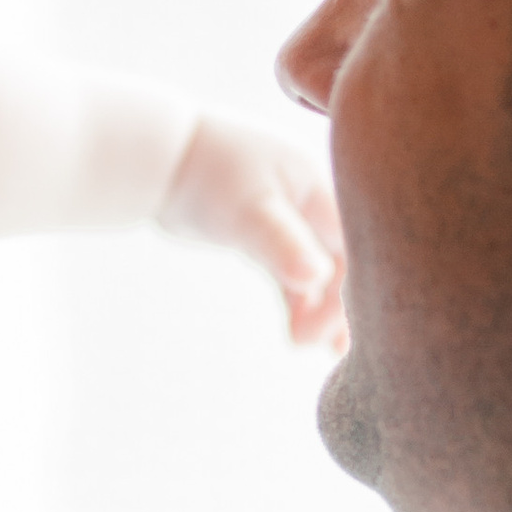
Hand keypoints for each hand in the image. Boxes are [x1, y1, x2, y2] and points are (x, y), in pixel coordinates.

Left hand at [160, 115, 345, 346]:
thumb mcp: (246, 212)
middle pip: (342, 259)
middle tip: (329, 348)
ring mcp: (289, 218)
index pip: (353, 244)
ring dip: (320, 309)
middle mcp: (311, 200)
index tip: (333, 330)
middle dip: (339, 304)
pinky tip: (300, 334)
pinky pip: (292, 274)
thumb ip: (282, 244)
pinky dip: (298, 302)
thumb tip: (315, 278)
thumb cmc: (205, 175)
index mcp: (319, 186)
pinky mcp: (265, 236)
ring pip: (317, 271)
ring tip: (323, 350)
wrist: (157, 161)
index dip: (351, 288)